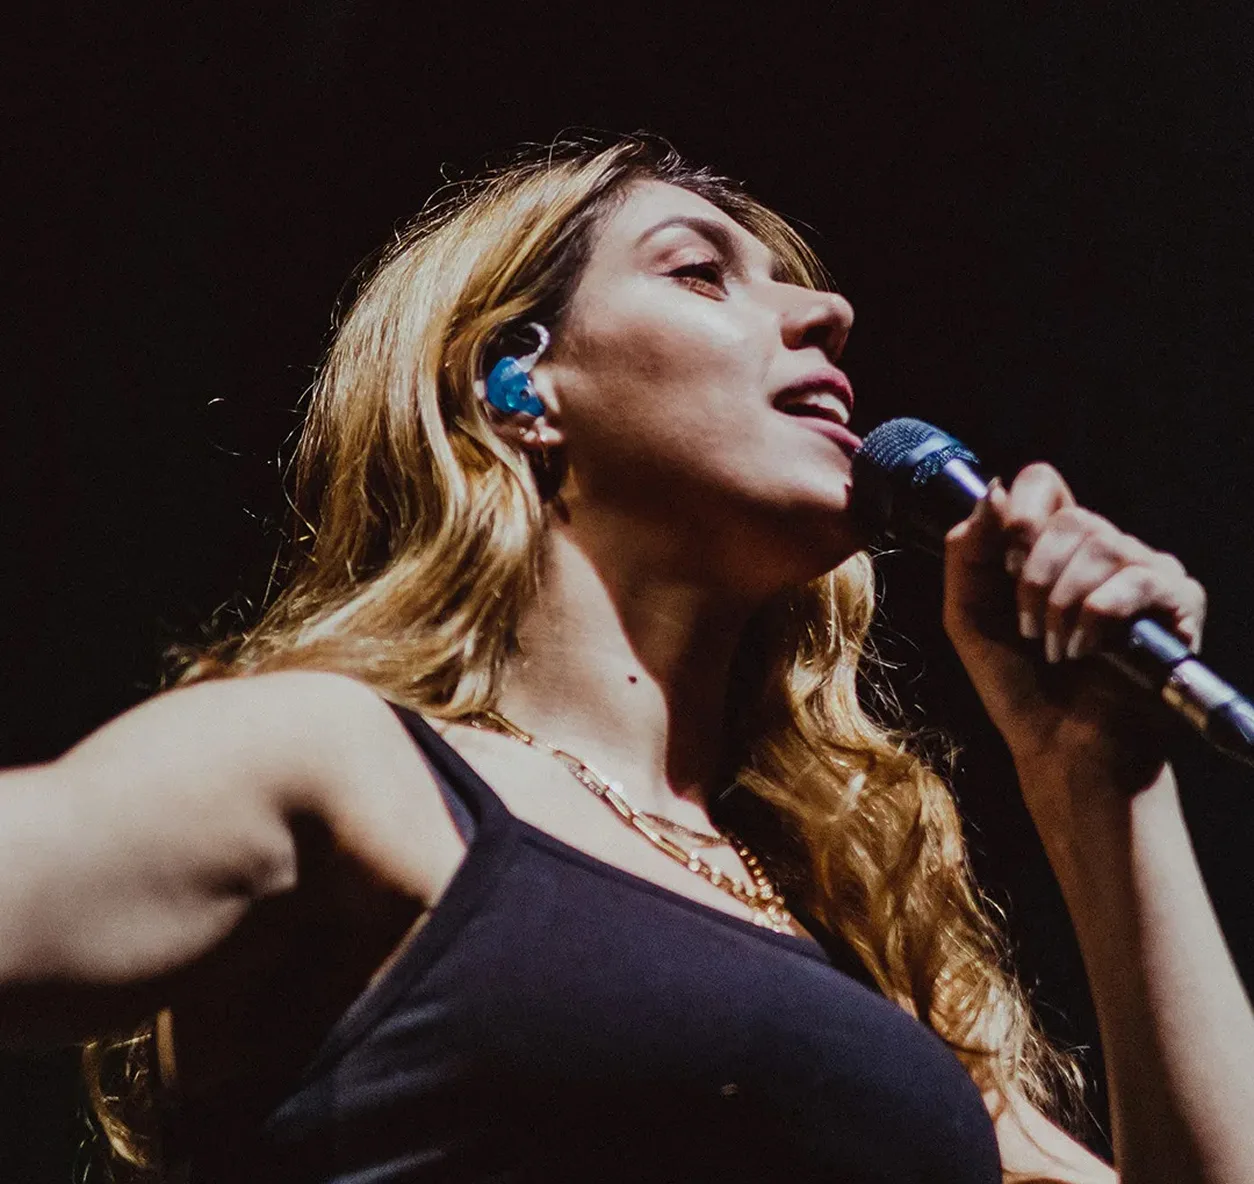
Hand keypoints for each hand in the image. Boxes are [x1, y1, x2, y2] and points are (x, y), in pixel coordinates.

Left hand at [943, 463, 1205, 808]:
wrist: (1060, 747)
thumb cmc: (1017, 685)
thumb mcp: (968, 615)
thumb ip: (968, 552)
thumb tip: (992, 490)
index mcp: (1052, 546)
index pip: (1042, 482)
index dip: (1019, 515)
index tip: (1003, 565)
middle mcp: (1103, 549)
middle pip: (1069, 518)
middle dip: (1033, 579)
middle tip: (1029, 630)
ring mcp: (1144, 571)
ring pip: (1102, 544)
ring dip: (1061, 605)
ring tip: (1057, 650)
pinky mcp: (1177, 602)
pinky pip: (1137, 579)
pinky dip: (1098, 617)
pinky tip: (1088, 651)